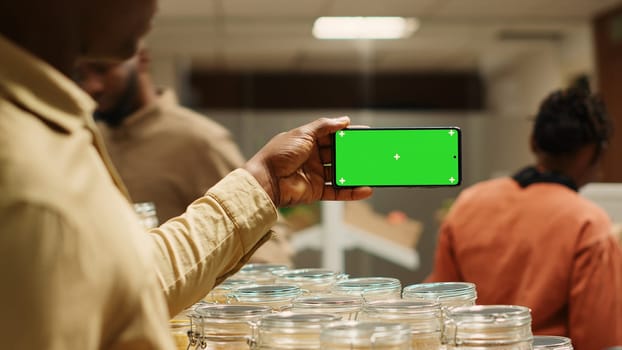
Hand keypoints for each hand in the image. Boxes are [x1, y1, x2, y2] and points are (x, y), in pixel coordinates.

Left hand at [244, 117, 372, 206]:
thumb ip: (324, 126)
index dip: (348, 135)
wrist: (266, 180)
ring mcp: (316, 174)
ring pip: (341, 173)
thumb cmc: (279, 154)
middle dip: (354, 154)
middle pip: (339, 154)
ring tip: (372, 171)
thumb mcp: (303, 133)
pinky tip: (365, 189)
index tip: (364, 134)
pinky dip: (352, 191)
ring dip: (356, 173)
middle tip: (371, 153)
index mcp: (309, 141)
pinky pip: (338, 191)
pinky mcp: (317, 190)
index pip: (333, 136)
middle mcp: (313, 157)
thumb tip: (344, 120)